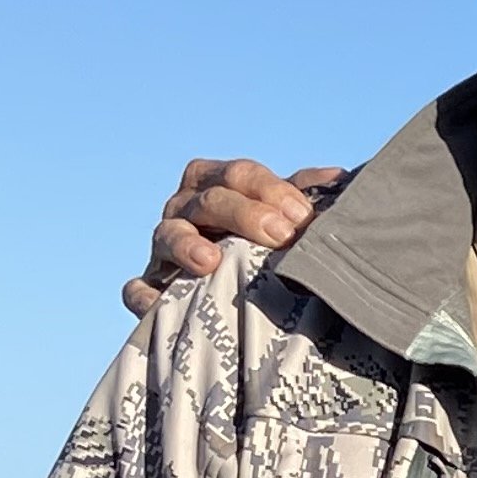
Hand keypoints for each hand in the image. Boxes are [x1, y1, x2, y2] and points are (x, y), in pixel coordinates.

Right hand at [123, 157, 342, 317]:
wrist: (245, 299)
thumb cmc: (270, 248)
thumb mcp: (288, 219)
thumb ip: (307, 196)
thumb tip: (338, 178)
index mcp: (216, 185)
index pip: (237, 174)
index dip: (269, 190)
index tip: (302, 216)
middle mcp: (186, 210)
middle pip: (206, 200)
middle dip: (244, 214)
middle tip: (281, 236)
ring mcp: (165, 250)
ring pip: (167, 235)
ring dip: (185, 244)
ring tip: (210, 260)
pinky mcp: (153, 291)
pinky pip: (138, 290)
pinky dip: (144, 295)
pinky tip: (159, 303)